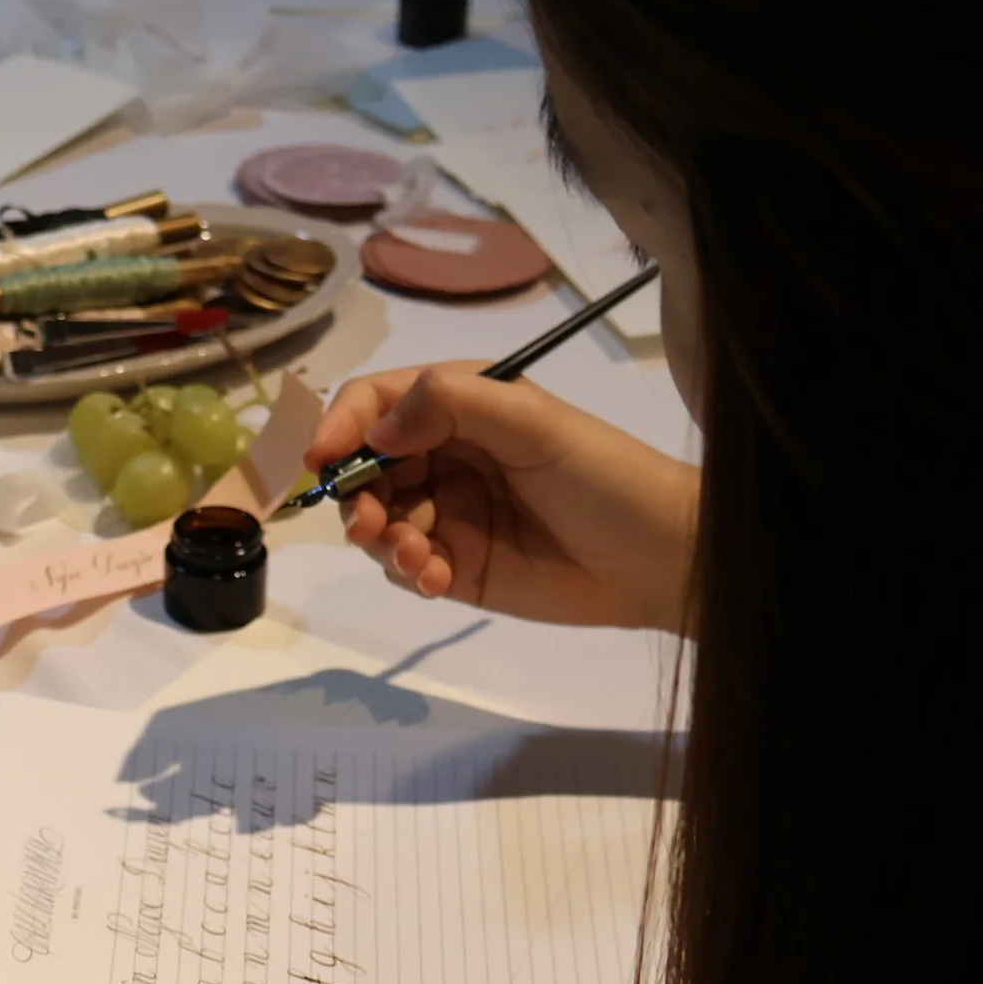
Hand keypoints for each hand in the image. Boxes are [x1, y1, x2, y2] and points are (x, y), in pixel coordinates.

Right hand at [305, 363, 700, 629]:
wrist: (660, 558)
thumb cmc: (603, 476)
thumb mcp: (533, 422)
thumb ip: (450, 405)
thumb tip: (375, 430)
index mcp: (462, 407)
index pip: (376, 403)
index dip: (341, 425)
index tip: (322, 460)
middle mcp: (445, 455)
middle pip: (364, 468)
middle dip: (357, 495)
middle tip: (376, 525)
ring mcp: (448, 513)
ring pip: (377, 522)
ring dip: (382, 540)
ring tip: (421, 557)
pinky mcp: (457, 567)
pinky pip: (404, 568)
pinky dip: (408, 573)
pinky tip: (437, 579)